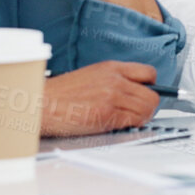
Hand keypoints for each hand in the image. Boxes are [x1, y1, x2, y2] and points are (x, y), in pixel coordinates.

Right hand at [41, 61, 159, 135]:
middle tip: (139, 113)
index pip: (149, 73)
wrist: (41, 104)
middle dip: (149, 107)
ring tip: (129, 121)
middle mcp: (115, 80)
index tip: (147, 95)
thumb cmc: (60, 95)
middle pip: (152, 95)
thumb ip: (113, 80)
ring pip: (147, 109)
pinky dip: (131, 126)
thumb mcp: (91, 76)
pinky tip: (120, 126)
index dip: (151, 87)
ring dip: (142, 118)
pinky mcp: (106, 114)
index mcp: (111, 68)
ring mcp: (112, 96)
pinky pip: (133, 121)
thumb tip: (133, 91)